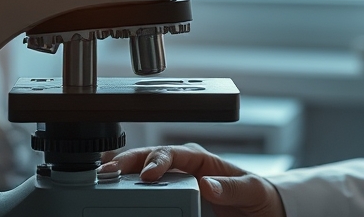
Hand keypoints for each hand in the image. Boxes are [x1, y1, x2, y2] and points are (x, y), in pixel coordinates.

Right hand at [99, 143, 285, 216]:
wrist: (260, 213)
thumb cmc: (257, 196)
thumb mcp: (252, 190)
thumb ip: (232, 187)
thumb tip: (208, 184)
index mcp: (200, 159)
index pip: (172, 152)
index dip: (157, 160)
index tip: (148, 175)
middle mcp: (182, 168)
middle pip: (147, 159)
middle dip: (126, 163)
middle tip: (108, 173)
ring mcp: (172, 184)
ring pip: (140, 174)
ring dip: (121, 176)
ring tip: (102, 180)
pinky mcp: (170, 200)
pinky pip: (145, 194)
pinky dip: (127, 192)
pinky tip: (112, 195)